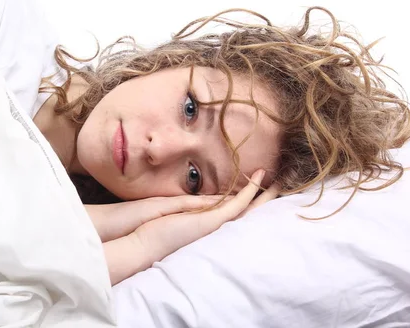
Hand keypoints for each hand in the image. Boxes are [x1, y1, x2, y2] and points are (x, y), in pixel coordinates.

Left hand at [104, 169, 278, 283]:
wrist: (144, 247)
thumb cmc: (157, 233)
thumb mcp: (180, 216)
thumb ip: (197, 210)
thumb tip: (209, 200)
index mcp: (210, 228)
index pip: (237, 214)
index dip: (252, 202)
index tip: (264, 189)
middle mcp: (218, 230)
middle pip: (250, 215)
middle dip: (267, 200)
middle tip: (283, 185)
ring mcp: (217, 226)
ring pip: (249, 210)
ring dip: (265, 194)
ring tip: (280, 181)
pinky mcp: (213, 222)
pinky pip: (237, 204)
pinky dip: (250, 191)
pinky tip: (259, 180)